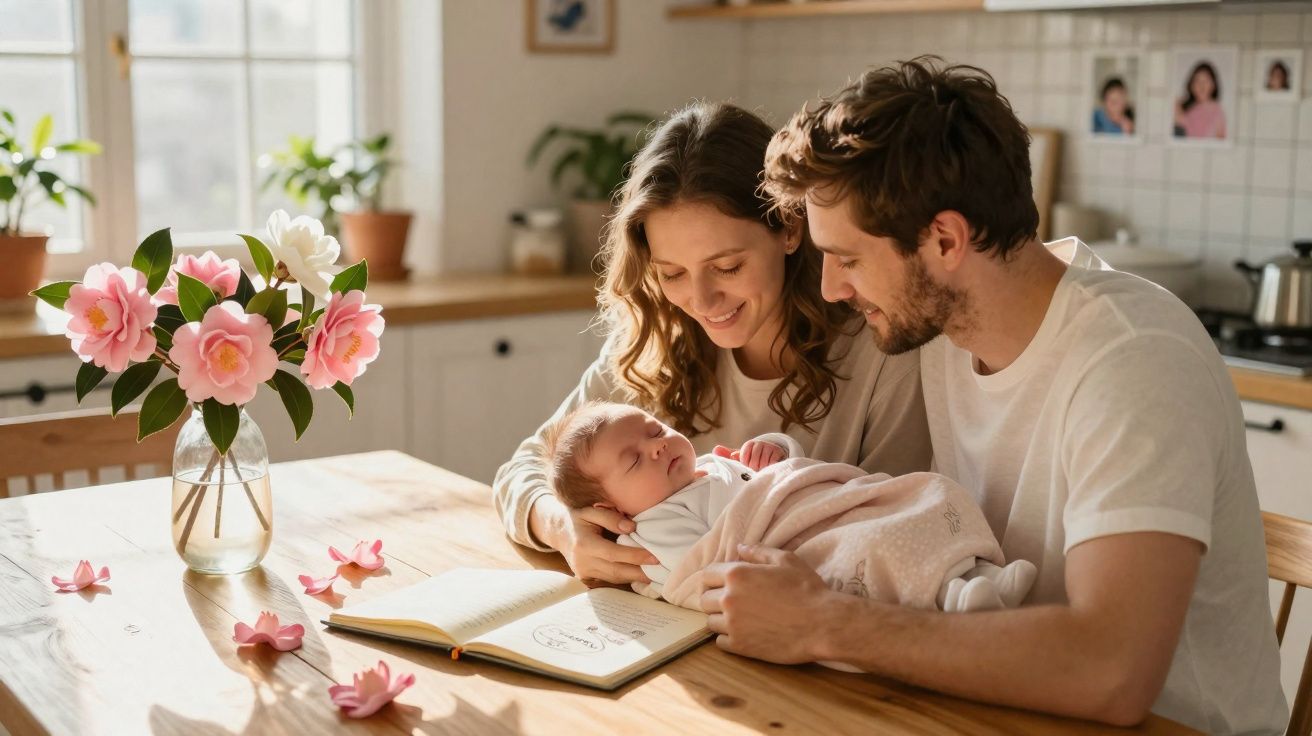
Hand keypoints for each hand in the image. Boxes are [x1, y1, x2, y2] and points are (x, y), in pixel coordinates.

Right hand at [533, 497, 658, 584]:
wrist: (558, 532)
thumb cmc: (578, 519)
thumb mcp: (592, 511)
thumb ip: (611, 518)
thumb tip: (632, 528)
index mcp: (584, 544)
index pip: (614, 554)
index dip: (635, 556)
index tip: (654, 557)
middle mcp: (583, 562)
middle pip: (616, 571)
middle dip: (639, 572)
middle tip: (660, 571)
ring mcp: (583, 573)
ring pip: (613, 578)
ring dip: (634, 578)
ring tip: (654, 575)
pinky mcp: (585, 578)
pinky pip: (608, 580)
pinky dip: (624, 579)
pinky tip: (638, 576)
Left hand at [700, 544, 836, 663]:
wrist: (823, 624)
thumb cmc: (807, 589)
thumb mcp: (786, 560)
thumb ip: (759, 551)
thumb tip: (739, 547)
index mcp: (736, 575)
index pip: (706, 574)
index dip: (714, 578)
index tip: (723, 583)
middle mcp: (729, 599)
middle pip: (704, 599)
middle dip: (715, 598)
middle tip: (732, 602)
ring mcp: (732, 624)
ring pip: (710, 622)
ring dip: (721, 619)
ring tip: (740, 619)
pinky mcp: (740, 646)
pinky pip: (720, 642)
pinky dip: (728, 638)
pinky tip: (745, 633)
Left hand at [713, 441, 784, 470]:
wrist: (773, 459)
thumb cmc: (754, 460)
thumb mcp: (742, 458)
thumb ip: (728, 455)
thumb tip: (715, 449)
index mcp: (749, 444)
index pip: (743, 456)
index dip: (745, 464)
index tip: (747, 465)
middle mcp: (760, 443)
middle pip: (753, 462)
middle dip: (753, 469)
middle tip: (755, 470)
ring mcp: (770, 447)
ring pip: (762, 464)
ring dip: (761, 470)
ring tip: (762, 470)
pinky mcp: (779, 453)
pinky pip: (772, 464)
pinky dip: (769, 469)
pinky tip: (769, 469)